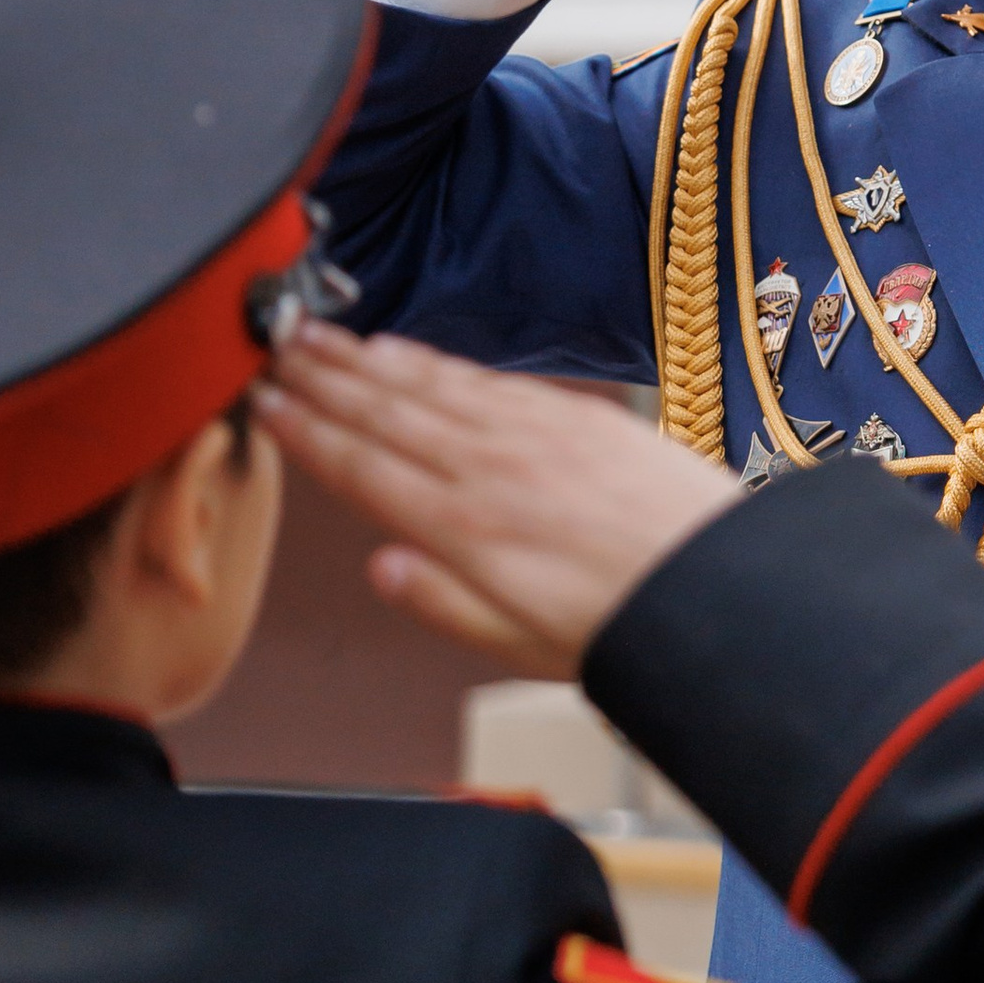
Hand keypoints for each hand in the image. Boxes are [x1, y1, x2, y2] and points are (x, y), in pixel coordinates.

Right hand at [255, 327, 736, 676]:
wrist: (717, 581)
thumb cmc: (624, 625)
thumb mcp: (519, 646)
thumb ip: (443, 603)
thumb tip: (382, 568)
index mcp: (464, 528)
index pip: (362, 468)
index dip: (306, 434)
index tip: (266, 406)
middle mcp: (488, 467)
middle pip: (383, 412)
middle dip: (321, 378)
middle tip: (272, 346)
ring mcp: (530, 431)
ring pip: (426, 385)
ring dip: (365, 358)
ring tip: (320, 336)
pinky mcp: (570, 414)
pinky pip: (482, 376)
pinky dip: (433, 359)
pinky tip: (405, 350)